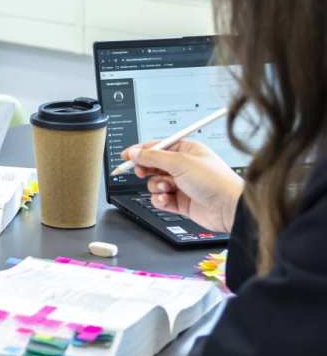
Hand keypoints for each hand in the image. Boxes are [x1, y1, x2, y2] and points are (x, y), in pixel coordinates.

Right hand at [121, 139, 244, 234]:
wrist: (230, 207)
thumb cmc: (215, 181)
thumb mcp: (180, 162)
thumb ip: (153, 157)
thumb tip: (135, 153)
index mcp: (186, 151)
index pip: (157, 147)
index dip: (141, 151)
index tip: (126, 156)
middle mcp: (184, 167)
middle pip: (153, 165)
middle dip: (147, 170)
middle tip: (142, 172)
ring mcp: (182, 185)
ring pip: (155, 183)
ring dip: (157, 186)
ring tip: (168, 188)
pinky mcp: (181, 202)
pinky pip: (160, 199)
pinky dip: (161, 200)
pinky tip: (168, 199)